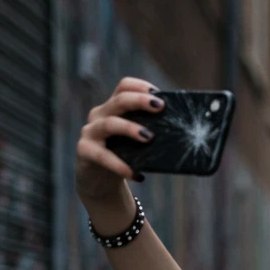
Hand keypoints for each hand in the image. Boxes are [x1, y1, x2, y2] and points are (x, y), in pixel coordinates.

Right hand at [75, 76, 163, 201]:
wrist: (99, 182)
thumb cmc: (123, 158)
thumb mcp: (135, 143)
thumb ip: (149, 133)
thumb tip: (184, 135)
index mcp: (113, 108)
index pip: (124, 87)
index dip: (140, 87)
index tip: (159, 95)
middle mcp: (99, 115)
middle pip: (119, 101)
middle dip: (139, 101)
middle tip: (160, 107)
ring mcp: (90, 132)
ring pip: (109, 124)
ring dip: (130, 128)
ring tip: (149, 137)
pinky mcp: (85, 152)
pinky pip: (103, 156)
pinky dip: (121, 165)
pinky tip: (137, 175)